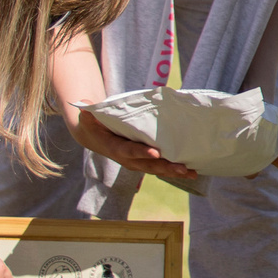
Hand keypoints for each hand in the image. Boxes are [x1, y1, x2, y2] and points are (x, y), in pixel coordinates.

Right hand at [65, 104, 201, 183]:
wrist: (95, 136)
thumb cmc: (95, 124)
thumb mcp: (89, 118)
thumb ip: (89, 113)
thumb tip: (85, 105)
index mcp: (115, 147)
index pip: (129, 151)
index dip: (142, 153)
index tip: (156, 153)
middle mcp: (128, 159)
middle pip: (148, 165)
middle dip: (166, 167)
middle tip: (183, 168)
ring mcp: (137, 162)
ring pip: (157, 169)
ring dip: (175, 172)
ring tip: (192, 173)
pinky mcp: (145, 161)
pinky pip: (161, 168)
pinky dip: (176, 171)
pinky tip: (193, 172)